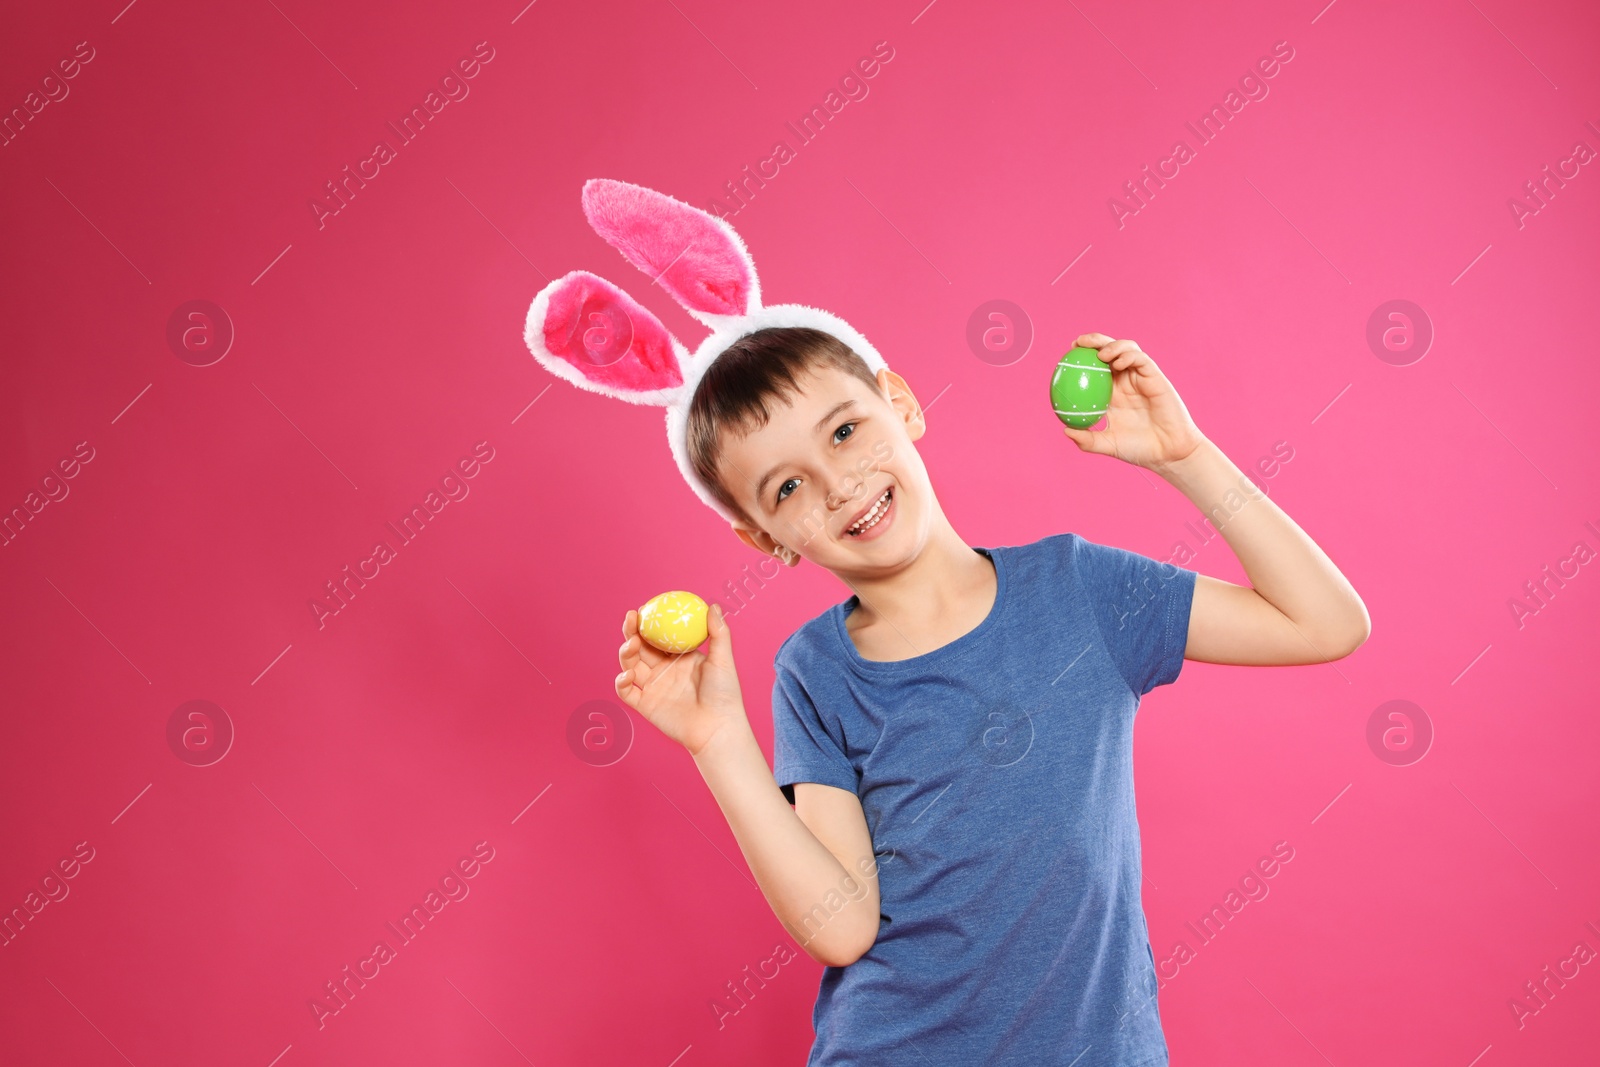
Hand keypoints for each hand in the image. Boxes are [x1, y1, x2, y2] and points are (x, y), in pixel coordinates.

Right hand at [616, 603, 749, 755]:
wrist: (717, 729)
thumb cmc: (725, 695)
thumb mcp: (723, 660)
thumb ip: (719, 633)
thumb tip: (713, 606)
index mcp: (679, 658)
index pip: (659, 635)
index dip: (649, 622)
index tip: (645, 607)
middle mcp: (663, 671)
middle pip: (640, 647)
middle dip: (632, 631)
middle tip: (632, 618)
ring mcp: (653, 688)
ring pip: (631, 665)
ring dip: (626, 652)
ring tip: (633, 644)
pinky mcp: (645, 705)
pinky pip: (626, 691)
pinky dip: (622, 681)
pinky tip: (629, 673)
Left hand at [1062, 333, 1206, 473]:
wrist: (1168, 452)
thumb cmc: (1139, 449)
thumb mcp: (1108, 444)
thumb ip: (1087, 440)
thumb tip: (1065, 430)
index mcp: (1112, 393)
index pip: (1095, 367)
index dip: (1082, 356)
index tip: (1068, 351)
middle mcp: (1125, 381)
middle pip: (1109, 351)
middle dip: (1094, 341)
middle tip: (1078, 342)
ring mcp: (1140, 377)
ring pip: (1126, 349)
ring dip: (1112, 345)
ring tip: (1100, 354)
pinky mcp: (1155, 377)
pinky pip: (1141, 359)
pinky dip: (1129, 356)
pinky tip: (1118, 363)